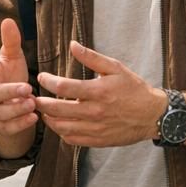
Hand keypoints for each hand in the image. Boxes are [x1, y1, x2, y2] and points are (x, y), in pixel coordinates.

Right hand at [0, 19, 36, 137]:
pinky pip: (6, 128)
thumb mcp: (13, 57)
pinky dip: (20, 125)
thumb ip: (11, 41)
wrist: (13, 98)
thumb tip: (9, 20)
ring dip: (15, 110)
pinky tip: (34, 118)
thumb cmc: (11, 72)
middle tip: (28, 88)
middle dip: (8, 92)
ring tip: (32, 104)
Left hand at [33, 41, 167, 148]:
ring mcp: (95, 129)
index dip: (48, 81)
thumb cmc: (134, 88)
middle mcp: (95, 112)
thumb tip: (73, 44)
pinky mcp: (97, 141)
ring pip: (61, 127)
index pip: (63, 87)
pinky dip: (61, 132)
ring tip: (43, 110)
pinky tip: (59, 123)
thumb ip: (92, 58)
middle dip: (41, 102)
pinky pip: (72, 139)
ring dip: (48, 119)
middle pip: (57, 109)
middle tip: (33, 97)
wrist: (152, 115)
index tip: (42, 77)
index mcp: (98, 92)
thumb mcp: (116, 68)